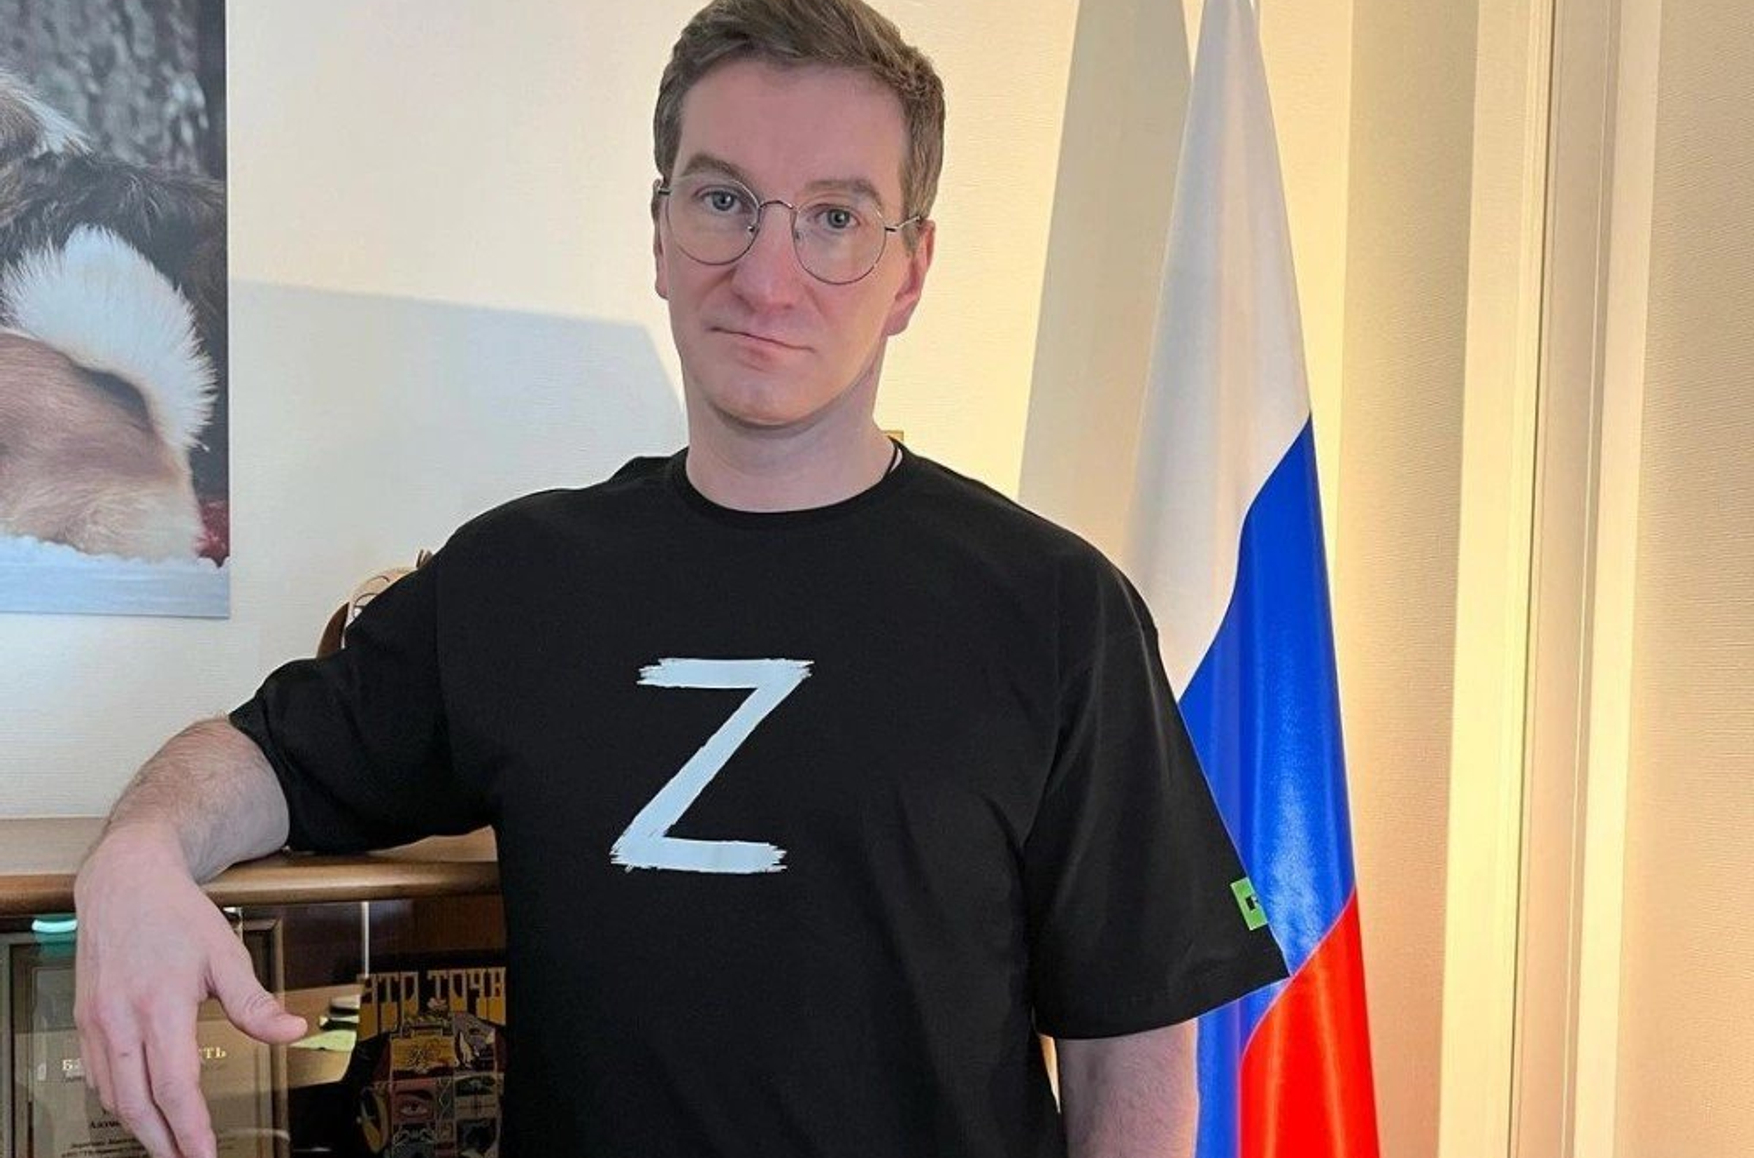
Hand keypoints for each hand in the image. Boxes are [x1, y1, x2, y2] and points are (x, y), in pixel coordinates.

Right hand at [73, 825, 306, 1157]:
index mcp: (161, 1004)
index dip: (191, 1129)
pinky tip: (139, 1107)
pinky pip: (97, 1075)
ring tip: (168, 1145)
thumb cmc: (176, 914)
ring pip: (112, 1096)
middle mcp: (121, 1018)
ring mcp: (97, 1021)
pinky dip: (118, 1100)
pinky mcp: (85, 1019)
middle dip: (162, 1143)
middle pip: (137, 1104)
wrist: (125, 881)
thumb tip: (293, 1030)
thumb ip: (255, 1002)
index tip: (204, 1156)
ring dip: (139, 1127)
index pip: (175, 1086)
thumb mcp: (226, 953)